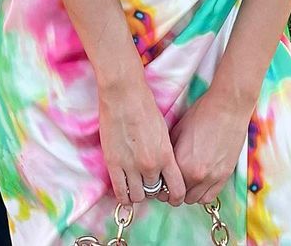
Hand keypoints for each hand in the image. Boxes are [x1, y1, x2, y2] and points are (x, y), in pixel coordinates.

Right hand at [98, 77, 185, 206]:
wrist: (124, 94)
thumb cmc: (145, 107)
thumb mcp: (163, 131)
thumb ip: (165, 154)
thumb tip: (164, 172)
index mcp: (166, 156)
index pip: (177, 190)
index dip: (175, 197)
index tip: (172, 196)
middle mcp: (150, 165)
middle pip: (155, 192)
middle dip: (153, 189)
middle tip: (150, 182)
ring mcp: (130, 166)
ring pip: (138, 196)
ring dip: (138, 192)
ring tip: (137, 183)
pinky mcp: (113, 164)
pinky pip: (120, 192)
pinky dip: (124, 196)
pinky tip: (126, 191)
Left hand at [170, 89, 249, 204]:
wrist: (228, 108)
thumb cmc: (202, 114)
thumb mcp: (177, 130)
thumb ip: (170, 152)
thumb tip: (163, 165)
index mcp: (181, 163)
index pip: (164, 186)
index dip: (161, 184)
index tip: (161, 179)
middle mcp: (196, 174)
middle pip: (178, 196)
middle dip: (173, 190)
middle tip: (173, 180)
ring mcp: (212, 177)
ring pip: (193, 200)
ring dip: (188, 193)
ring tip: (186, 181)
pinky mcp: (225, 176)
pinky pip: (209, 197)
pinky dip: (202, 194)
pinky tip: (198, 183)